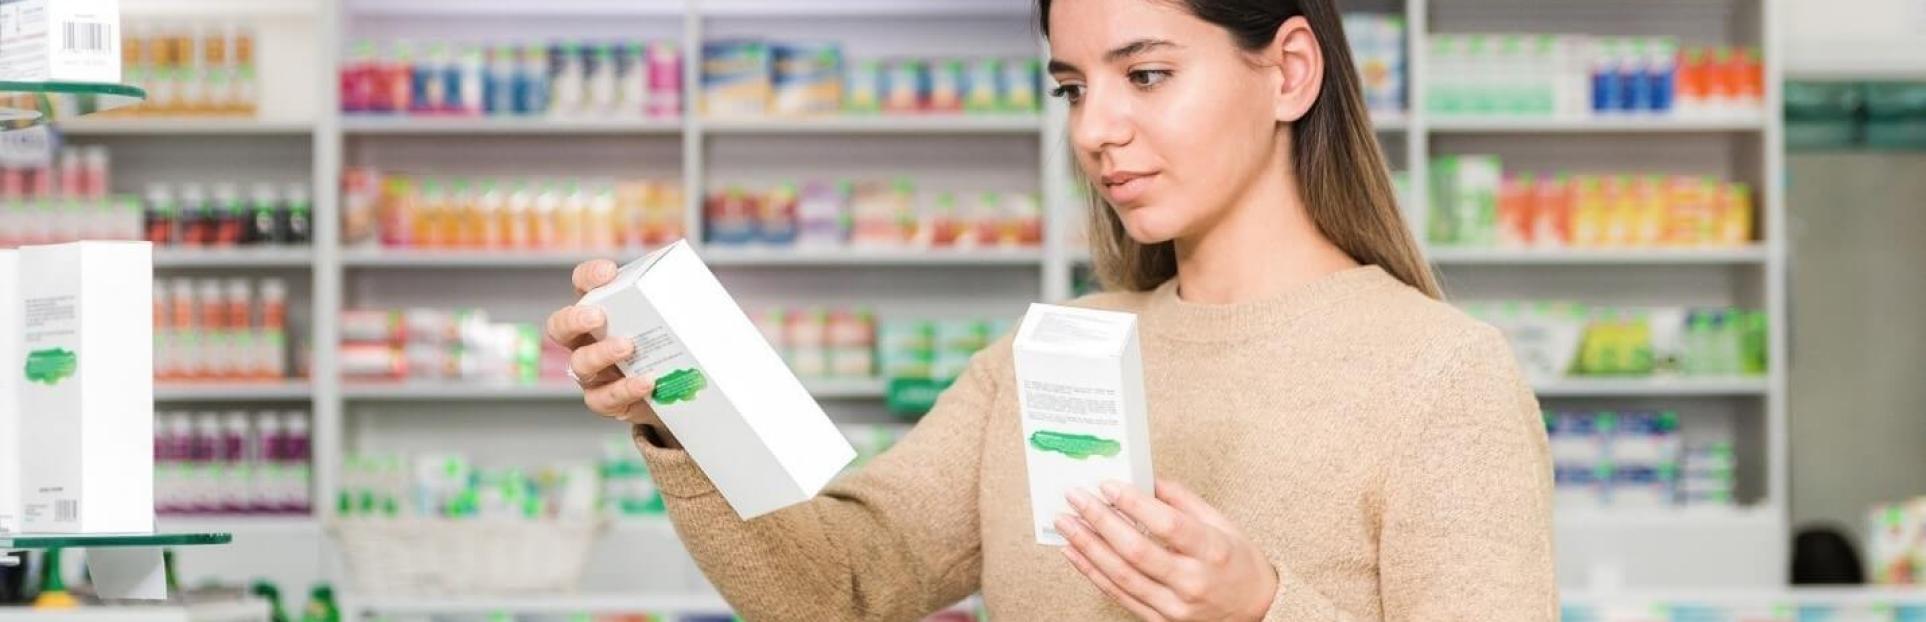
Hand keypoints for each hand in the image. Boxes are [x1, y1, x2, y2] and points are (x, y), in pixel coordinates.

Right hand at [545, 259, 674, 444]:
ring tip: (628, 346)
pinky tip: (647, 381)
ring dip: (601, 353)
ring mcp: (591, 372)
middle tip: (598, 316)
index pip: (582, 285)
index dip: (589, 276)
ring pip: (579, 363)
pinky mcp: (604, 401)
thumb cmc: (669, 345)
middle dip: (574, 318)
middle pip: (559, 326)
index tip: (608, 273)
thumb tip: (708, 295)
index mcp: (600, 310)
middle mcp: (585, 340)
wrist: (672, 392)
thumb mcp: (675, 321)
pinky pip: (603, 398)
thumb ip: (682, 306)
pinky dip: (624, 389)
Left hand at [1056, 479, 1278, 621]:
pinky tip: (1074, 552)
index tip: (1108, 485)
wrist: (1256, 610)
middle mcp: (1192, 581)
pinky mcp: (1160, 620)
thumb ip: (1182, 499)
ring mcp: (1175, 606)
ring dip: (1087, 546)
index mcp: (1212, 550)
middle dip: (1100, 521)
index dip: (1134, 504)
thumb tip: (1145, 477)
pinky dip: (1092, 572)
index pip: (1167, 525)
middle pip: (1136, 550)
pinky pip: (1119, 595)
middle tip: (1076, 498)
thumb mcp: (1221, 523)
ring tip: (1066, 522)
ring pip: (1121, 576)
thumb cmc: (1238, 563)